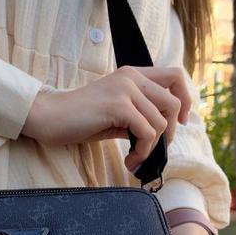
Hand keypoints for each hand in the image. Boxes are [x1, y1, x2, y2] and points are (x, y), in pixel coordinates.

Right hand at [21, 65, 192, 172]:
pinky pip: (147, 132)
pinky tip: (130, 160)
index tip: (179, 121)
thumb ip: (140, 115)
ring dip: (152, 148)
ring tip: (135, 159)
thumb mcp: (116, 114)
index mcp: (132, 74)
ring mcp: (125, 89)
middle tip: (151, 150)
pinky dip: (142, 151)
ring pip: (161, 122)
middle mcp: (132, 76)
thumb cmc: (79, 119)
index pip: (176, 75)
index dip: (186, 98)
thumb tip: (164, 133)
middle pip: (174, 102)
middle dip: (169, 133)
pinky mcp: (118, 105)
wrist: (49, 117)